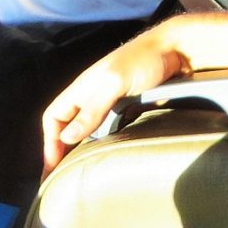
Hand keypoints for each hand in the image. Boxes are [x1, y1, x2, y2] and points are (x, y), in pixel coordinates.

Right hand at [42, 25, 185, 172]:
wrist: (177, 49)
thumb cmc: (144, 59)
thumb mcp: (115, 83)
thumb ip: (91, 109)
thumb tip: (66, 138)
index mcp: (82, 88)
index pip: (53, 118)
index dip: (50, 142)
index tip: (52, 168)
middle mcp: (93, 96)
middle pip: (68, 126)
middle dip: (61, 150)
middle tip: (60, 178)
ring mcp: (111, 101)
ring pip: (88, 129)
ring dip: (82, 147)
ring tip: (81, 171)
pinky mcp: (130, 105)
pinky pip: (109, 127)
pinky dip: (104, 141)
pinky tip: (109, 153)